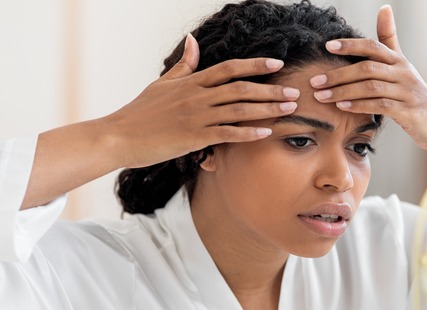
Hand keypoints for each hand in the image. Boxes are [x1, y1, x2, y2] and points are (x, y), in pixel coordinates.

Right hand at [104, 33, 299, 168]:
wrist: (118, 136)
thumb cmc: (141, 112)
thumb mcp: (162, 83)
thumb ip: (184, 65)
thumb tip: (192, 41)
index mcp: (191, 82)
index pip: (229, 69)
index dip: (255, 66)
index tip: (277, 64)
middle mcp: (197, 96)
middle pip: (241, 88)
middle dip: (270, 89)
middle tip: (294, 91)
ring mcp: (196, 116)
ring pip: (238, 109)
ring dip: (266, 108)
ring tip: (289, 109)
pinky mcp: (193, 137)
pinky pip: (226, 133)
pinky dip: (247, 132)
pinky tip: (266, 132)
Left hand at [309, 6, 426, 154]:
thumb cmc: (417, 97)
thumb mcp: (403, 66)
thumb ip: (390, 40)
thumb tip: (383, 8)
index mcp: (399, 61)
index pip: (372, 47)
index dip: (350, 45)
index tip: (328, 46)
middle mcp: (403, 73)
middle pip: (367, 67)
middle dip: (338, 74)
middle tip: (315, 81)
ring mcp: (407, 92)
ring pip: (370, 86)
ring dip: (343, 91)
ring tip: (322, 97)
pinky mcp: (408, 111)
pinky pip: (380, 105)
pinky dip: (359, 105)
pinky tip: (342, 108)